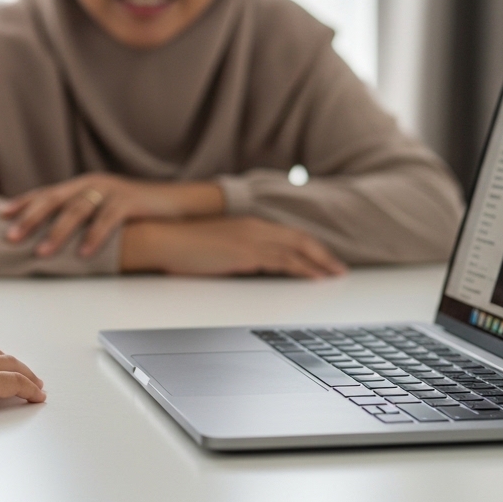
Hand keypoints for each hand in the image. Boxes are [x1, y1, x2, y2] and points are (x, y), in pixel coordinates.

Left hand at [0, 173, 223, 257]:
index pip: (46, 193)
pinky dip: (94, 237)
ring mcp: (111, 190)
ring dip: (57, 233)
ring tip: (42, 252)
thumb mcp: (102, 208)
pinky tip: (82, 253)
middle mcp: (92, 183)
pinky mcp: (130, 201)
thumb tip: (47, 235)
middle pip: (54, 200)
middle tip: (11, 237)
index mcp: (81, 185)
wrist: (173, 202)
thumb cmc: (133, 211)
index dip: (22, 203)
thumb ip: (79, 215)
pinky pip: (108, 220)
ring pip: (77, 210)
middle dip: (30, 219)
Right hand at [120, 216, 347, 278]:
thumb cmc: (183, 245)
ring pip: (297, 250)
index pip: (288, 234)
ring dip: (320, 263)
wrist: (163, 239)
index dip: (309, 246)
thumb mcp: (217, 246)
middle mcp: (255, 227)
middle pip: (300, 239)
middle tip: (339, 269)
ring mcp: (252, 239)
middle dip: (322, 254)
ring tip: (335, 275)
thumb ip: (237, 251)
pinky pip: (284, 261)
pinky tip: (315, 277)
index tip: (324, 258)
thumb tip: (250, 264)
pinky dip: (304, 269)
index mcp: (248, 224)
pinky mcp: (246, 253)